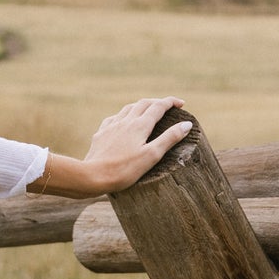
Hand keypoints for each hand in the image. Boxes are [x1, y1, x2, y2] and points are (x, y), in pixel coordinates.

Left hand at [30, 97, 193, 197]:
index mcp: (140, 125)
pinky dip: (123, 115)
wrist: (91, 176)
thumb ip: (169, 138)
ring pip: (128, 109)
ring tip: (147, 110)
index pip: (159, 106)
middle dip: (157, 102)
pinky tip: (122, 121)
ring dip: (140, 106)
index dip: (171, 102)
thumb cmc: (124, 170)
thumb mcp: (152, 155)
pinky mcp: (100, 135)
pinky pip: (113, 118)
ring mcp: (111, 126)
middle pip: (144, 103)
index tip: (181, 104)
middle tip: (167, 107)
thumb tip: (186, 124)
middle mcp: (125, 121)